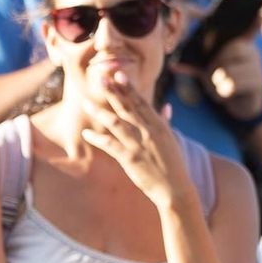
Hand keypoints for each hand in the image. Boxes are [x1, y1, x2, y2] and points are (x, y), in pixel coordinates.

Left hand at [82, 70, 195, 211]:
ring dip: (100, 112)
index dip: (128, 88)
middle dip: (113, 92)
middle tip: (101, 78)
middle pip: (128, 108)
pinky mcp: (130, 159)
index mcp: (158, 125)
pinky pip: (110, 145)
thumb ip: (165, 122)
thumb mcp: (171, 140)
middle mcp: (148, 131)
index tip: (118, 74)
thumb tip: (166, 107)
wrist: (175, 188)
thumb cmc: (173, 164)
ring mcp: (139, 145)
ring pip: (116, 123)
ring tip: (86, 103)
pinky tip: (86, 133)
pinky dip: (98, 138)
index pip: (141, 102)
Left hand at [176, 32, 261, 118]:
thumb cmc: (226, 83)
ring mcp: (258, 68)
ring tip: (219, 90)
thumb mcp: (210, 72)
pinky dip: (224, 93)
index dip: (214, 55)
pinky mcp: (257, 84)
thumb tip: (172, 66)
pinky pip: (233, 85)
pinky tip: (226, 96)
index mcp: (242, 44)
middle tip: (213, 81)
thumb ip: (194, 66)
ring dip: (217, 85)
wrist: (244, 104)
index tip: (208, 63)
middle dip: (213, 71)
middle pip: (225, 57)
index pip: (226, 43)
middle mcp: (253, 53)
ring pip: (227, 72)